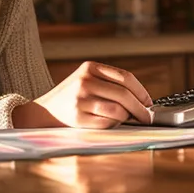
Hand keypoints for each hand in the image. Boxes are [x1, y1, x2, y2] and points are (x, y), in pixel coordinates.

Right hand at [15, 61, 152, 128]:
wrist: (45, 111)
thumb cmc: (73, 97)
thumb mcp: (87, 80)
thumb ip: (110, 84)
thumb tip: (142, 100)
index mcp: (90, 67)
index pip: (125, 77)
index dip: (141, 91)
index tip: (148, 102)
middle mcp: (85, 81)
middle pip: (124, 95)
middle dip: (140, 109)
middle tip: (146, 117)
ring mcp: (80, 99)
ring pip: (117, 110)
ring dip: (127, 117)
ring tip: (128, 120)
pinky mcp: (78, 117)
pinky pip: (107, 123)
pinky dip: (114, 125)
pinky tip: (111, 123)